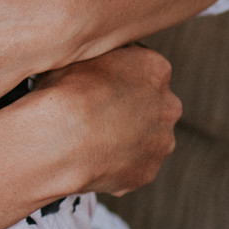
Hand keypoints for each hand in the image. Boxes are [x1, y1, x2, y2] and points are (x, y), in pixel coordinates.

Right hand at [25, 45, 180, 195]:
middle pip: (152, 105)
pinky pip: (132, 167)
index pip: (143, 68)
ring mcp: (161, 142)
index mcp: (155, 68)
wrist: (60, 138)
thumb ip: (99, 56)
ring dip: (125, 139)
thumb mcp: (80, 55)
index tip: (99, 84)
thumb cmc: (65, 93)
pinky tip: (90, 159)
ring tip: (89, 140)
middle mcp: (168, 105)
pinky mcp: (147, 173)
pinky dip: (115, 165)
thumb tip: (89, 60)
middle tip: (96, 113)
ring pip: (146, 139)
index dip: (118, 76)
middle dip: (129, 110)